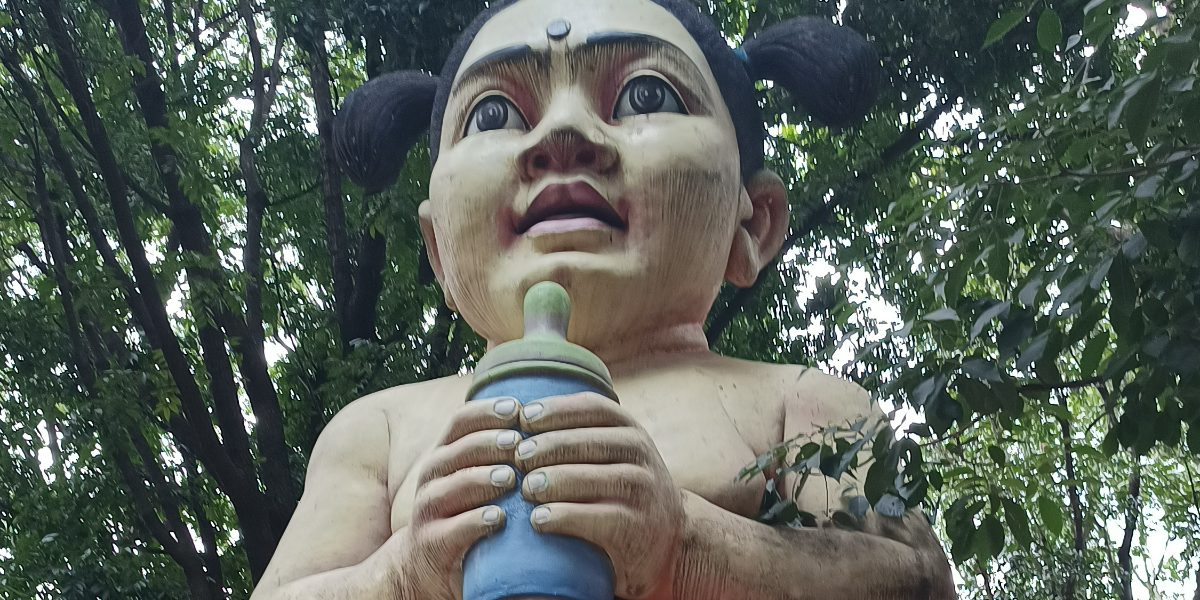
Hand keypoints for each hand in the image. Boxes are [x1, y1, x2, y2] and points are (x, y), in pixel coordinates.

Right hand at [396, 396, 522, 599]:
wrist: (425, 564)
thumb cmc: (464, 509)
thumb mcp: (472, 474)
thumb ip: (495, 450)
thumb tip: (541, 413)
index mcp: (445, 453)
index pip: (461, 421)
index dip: (487, 411)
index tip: (517, 407)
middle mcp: (433, 477)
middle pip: (458, 449)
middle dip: (489, 442)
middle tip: (518, 441)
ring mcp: (429, 510)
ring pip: (454, 487)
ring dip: (483, 479)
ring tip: (510, 477)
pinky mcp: (433, 543)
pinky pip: (453, 530)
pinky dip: (476, 522)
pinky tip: (499, 518)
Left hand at [513, 392, 683, 599]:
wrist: (670, 537)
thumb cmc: (623, 490)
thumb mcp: (614, 454)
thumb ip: (582, 435)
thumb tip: (520, 416)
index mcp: (630, 430)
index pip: (593, 407)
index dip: (556, 409)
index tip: (524, 417)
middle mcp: (640, 455)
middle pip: (588, 441)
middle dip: (548, 446)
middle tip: (517, 456)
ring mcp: (642, 491)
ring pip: (592, 478)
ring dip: (552, 481)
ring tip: (525, 488)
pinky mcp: (636, 527)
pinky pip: (597, 518)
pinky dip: (563, 516)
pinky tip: (538, 519)